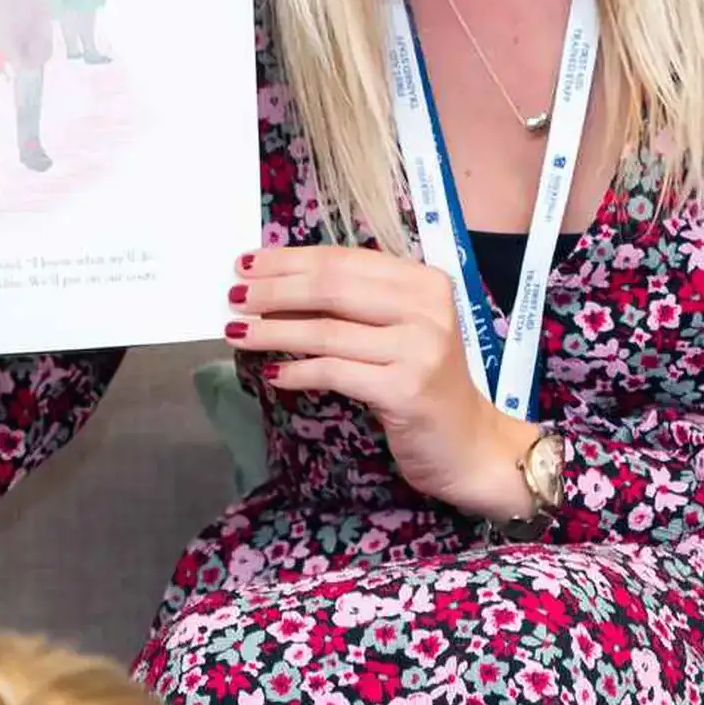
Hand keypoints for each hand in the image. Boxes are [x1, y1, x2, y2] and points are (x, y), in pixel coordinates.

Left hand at [226, 245, 538, 517]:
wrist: (469, 445)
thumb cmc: (425, 385)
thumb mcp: (398, 333)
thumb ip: (354, 306)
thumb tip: (278, 287)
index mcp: (425, 283)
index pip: (345, 259)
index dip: (291, 259)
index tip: (249, 263)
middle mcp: (427, 308)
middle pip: (333, 288)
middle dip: (275, 290)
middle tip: (234, 295)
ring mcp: (419, 349)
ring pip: (328, 331)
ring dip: (274, 331)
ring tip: (237, 331)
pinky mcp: (405, 390)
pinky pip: (335, 373)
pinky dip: (298, 371)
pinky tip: (273, 372)